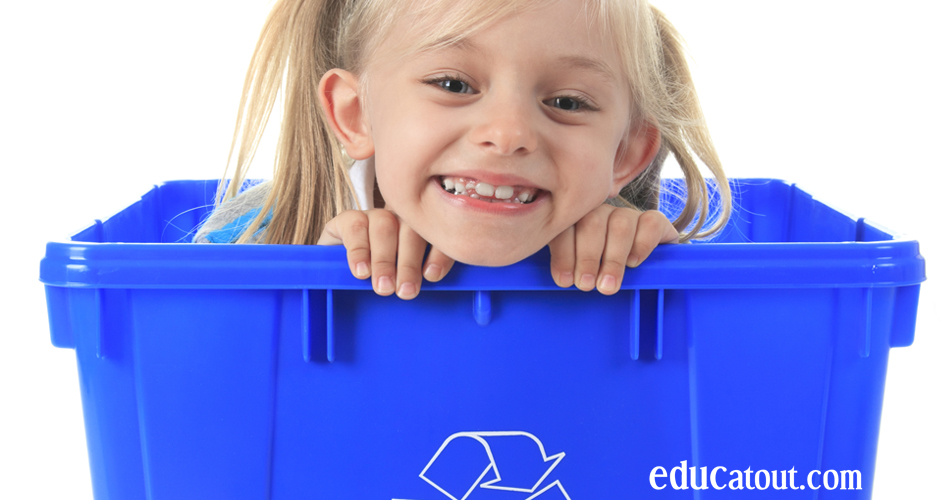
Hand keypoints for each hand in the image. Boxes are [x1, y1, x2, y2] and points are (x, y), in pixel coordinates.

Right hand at [317, 209, 454, 298]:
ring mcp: (375, 216)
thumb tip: (431, 290)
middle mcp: (401, 218)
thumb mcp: (402, 283)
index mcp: (423, 232)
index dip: (438, 254)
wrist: (340, 278)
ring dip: (385, 260)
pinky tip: (361, 272)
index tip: (432, 277)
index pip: (437, 236)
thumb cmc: (380, 282)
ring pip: (385, 226)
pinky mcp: (348, 219)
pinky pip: (355, 228)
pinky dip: (359, 251)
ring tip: (383, 287)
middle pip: (412, 230)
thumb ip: (418, 282)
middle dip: (409, 263)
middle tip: (405, 292)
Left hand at [548, 205, 678, 294]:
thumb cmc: (602, 273)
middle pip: (592, 223)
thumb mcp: (582, 272)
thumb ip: (570, 270)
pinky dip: (641, 245)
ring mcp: (629, 215)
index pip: (565, 226)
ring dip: (613, 259)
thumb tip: (563, 281)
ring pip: (621, 225)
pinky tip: (633, 264)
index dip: (564, 253)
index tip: (565, 280)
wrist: (643, 273)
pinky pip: (650, 225)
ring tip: (607, 285)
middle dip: (587, 257)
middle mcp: (601, 212)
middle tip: (586, 285)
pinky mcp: (656, 221)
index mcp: (576, 220)